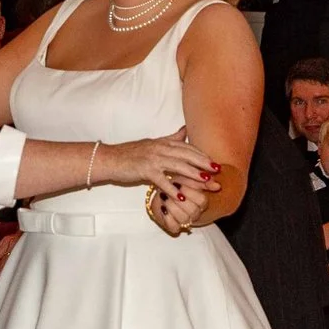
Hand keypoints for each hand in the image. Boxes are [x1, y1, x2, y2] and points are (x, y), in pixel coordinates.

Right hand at [98, 136, 220, 197]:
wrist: (110, 159)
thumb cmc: (131, 154)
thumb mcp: (153, 143)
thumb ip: (171, 138)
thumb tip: (185, 130)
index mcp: (164, 142)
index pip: (188, 148)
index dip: (203, 155)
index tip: (215, 164)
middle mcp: (161, 148)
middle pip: (188, 155)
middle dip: (204, 164)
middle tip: (218, 173)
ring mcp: (153, 159)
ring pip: (179, 166)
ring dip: (194, 175)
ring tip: (206, 182)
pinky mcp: (145, 170)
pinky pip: (162, 181)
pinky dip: (172, 189)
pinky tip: (181, 198)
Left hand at [149, 183, 211, 236]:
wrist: (160, 192)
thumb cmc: (176, 185)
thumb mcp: (188, 178)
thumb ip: (202, 181)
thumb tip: (218, 185)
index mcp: (201, 202)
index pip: (202, 201)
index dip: (189, 192)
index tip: (177, 183)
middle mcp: (195, 213)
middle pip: (193, 211)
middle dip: (178, 200)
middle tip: (169, 191)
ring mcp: (185, 221)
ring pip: (183, 219)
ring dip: (171, 207)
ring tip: (164, 197)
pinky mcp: (174, 227)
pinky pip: (173, 227)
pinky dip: (167, 217)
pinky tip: (163, 208)